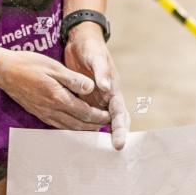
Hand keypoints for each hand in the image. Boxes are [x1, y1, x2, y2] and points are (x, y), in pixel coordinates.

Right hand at [0, 47, 110, 129]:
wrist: (4, 71)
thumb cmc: (28, 64)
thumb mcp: (53, 66)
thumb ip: (73, 79)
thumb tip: (91, 87)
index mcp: (58, 98)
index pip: (84, 112)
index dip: (98, 116)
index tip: (109, 117)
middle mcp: (52, 110)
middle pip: (78, 124)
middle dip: (94, 126)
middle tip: (107, 125)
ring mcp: (44, 113)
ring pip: (68, 127)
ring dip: (83, 129)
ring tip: (94, 127)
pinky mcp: (38, 112)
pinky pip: (57, 125)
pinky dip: (70, 127)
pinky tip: (73, 124)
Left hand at [63, 23, 128, 149]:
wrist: (80, 41)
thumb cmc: (91, 48)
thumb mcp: (96, 57)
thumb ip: (101, 72)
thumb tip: (106, 88)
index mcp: (113, 89)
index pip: (119, 113)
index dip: (120, 129)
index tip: (118, 143)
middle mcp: (106, 97)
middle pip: (112, 121)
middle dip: (112, 137)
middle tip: (109, 153)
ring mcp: (95, 98)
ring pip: (98, 121)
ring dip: (96, 134)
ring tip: (92, 152)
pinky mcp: (83, 97)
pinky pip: (84, 115)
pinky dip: (82, 125)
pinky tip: (75, 135)